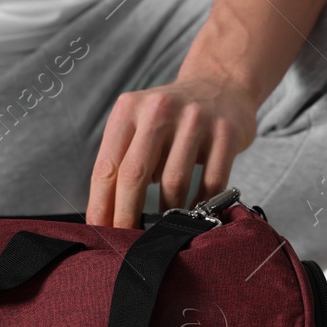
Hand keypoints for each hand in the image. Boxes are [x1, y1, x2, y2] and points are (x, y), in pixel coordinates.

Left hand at [86, 76, 259, 227]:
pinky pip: (211, 182)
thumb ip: (123, 159)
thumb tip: (107, 216)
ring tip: (166, 226)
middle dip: (127, 215)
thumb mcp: (139, 123)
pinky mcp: (227, 132)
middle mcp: (159, 109)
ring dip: (169, 212)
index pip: (107, 165)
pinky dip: (201, 205)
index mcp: (129, 109)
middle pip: (134, 175)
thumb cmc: (171, 117)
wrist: (220, 84)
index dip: (101, 204)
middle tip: (127, 242)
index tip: (100, 231)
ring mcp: (195, 119)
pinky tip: (195, 213)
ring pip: (174, 182)